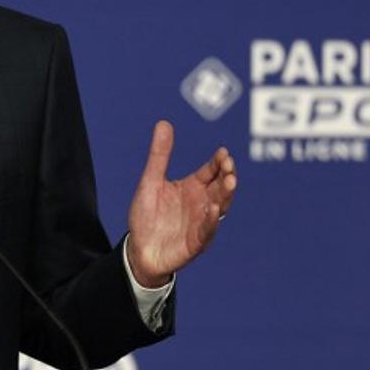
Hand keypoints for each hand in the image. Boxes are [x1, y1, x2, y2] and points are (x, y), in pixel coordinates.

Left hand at [126, 120, 236, 287]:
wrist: (139, 248)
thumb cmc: (147, 214)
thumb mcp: (151, 180)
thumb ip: (159, 155)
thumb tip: (163, 122)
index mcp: (192, 187)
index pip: (211, 171)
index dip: (218, 162)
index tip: (223, 152)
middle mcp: (201, 203)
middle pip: (219, 187)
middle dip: (226, 175)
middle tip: (229, 164)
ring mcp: (200, 222)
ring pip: (219, 207)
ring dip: (225, 195)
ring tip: (230, 181)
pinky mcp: (195, 242)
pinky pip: (206, 231)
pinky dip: (211, 221)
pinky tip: (214, 209)